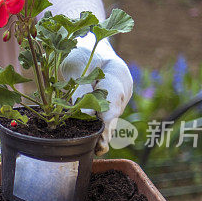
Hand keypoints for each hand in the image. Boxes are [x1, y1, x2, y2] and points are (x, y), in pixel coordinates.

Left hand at [60, 34, 132, 155]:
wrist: (89, 51)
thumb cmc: (81, 54)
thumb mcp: (77, 65)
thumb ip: (82, 88)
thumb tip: (86, 116)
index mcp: (118, 73)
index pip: (114, 98)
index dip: (108, 118)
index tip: (102, 133)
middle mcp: (123, 88)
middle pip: (115, 112)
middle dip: (107, 131)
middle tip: (99, 149)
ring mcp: (120, 98)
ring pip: (111, 118)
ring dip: (103, 133)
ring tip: (97, 149)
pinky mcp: (112, 106)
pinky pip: (106, 119)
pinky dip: (100, 130)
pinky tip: (95, 145)